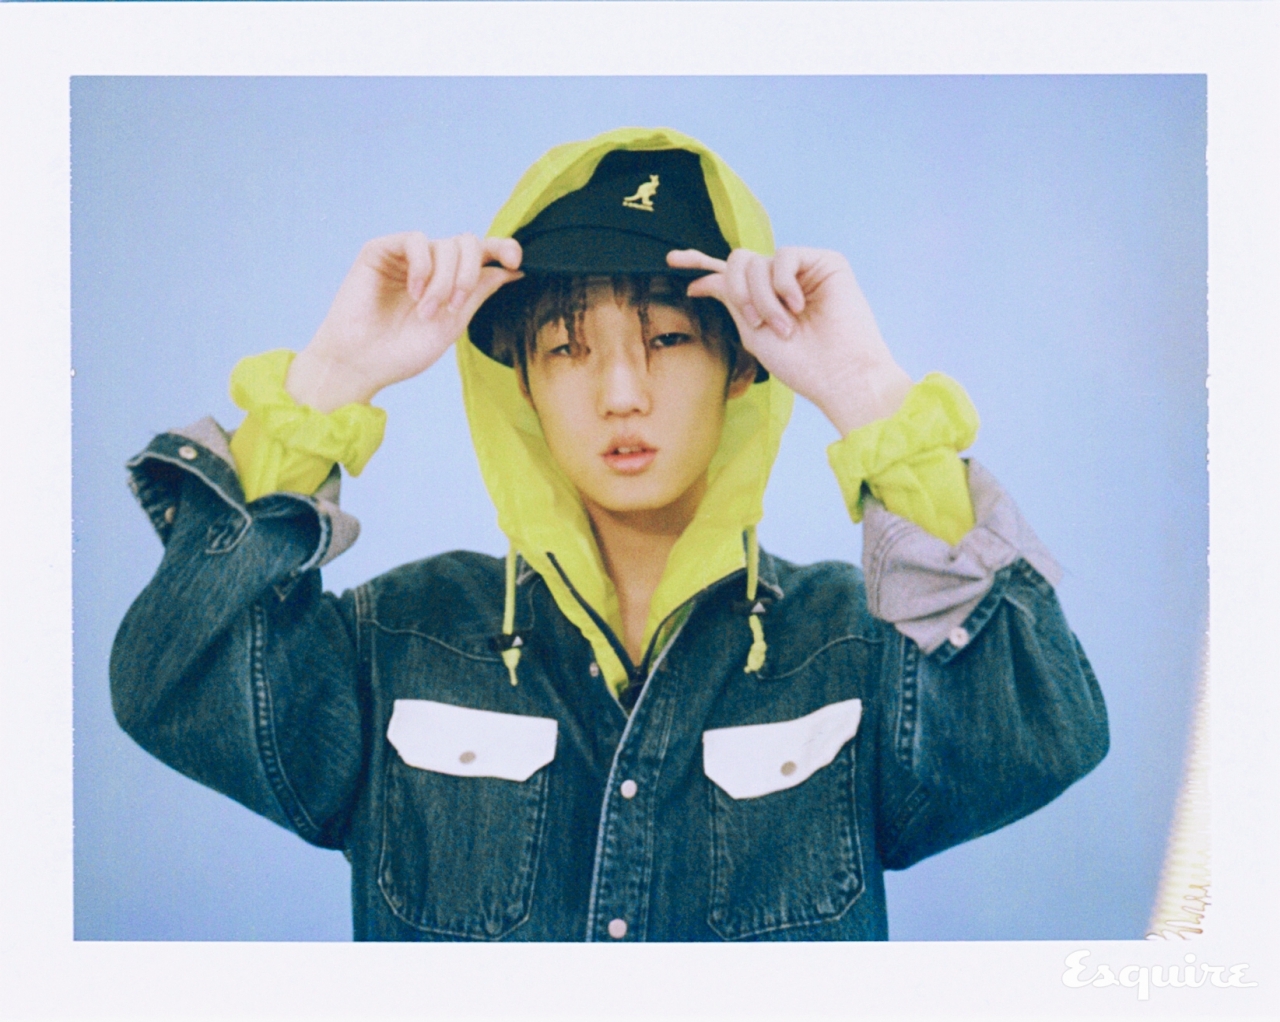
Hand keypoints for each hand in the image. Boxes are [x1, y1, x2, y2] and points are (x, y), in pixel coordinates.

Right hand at [287, 232, 521, 411]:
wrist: (361, 363)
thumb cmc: (403, 351)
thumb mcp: (453, 324)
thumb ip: (478, 292)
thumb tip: (513, 269)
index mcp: (451, 281)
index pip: (483, 254)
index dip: (504, 248)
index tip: (516, 261)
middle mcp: (431, 264)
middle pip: (469, 243)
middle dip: (469, 274)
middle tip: (454, 306)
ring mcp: (406, 256)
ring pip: (446, 244)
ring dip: (444, 280)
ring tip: (427, 311)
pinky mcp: (381, 250)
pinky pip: (416, 240)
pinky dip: (423, 266)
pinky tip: (415, 292)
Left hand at [668, 247, 912, 433]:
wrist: (838, 373)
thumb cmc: (799, 363)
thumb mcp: (752, 331)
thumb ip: (731, 300)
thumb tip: (701, 281)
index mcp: (763, 301)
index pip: (729, 274)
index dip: (701, 262)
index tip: (673, 260)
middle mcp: (781, 283)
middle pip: (739, 262)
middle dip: (738, 290)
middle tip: (755, 322)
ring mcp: (803, 271)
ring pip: (758, 262)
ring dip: (762, 298)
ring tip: (784, 326)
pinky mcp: (825, 262)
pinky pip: (784, 256)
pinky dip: (783, 283)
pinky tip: (796, 305)